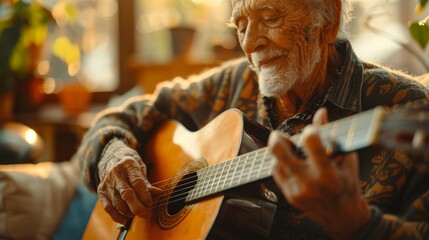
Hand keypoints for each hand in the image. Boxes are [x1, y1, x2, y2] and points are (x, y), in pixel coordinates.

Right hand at [97, 157, 161, 224]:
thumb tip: (158, 193)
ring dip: (129, 212)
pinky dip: (116, 216)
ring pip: (118, 203)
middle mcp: (116, 173)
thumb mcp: (140, 167)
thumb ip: (146, 182)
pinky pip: (108, 208)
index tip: (150, 204)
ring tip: (136, 213)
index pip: (137, 183)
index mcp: (128, 164)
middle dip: (138, 207)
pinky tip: (124, 220)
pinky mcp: (101, 192)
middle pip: (127, 194)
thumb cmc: (130, 165)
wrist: (111, 158)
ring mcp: (107, 183)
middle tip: (146, 214)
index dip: (145, 196)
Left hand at [269, 108, 370, 238]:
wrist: (342, 217)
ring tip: (287, 147)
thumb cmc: (347, 184)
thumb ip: (332, 135)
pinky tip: (288, 160)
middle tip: (279, 134)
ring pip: (276, 162)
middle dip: (277, 138)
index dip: (309, 131)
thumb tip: (321, 112)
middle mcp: (309, 183)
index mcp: (328, 174)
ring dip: (279, 152)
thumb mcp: (346, 160)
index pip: (311, 143)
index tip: (310, 130)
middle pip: (280, 153)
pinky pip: (276, 173)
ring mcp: (296, 191)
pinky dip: (280, 164)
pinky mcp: (289, 196)